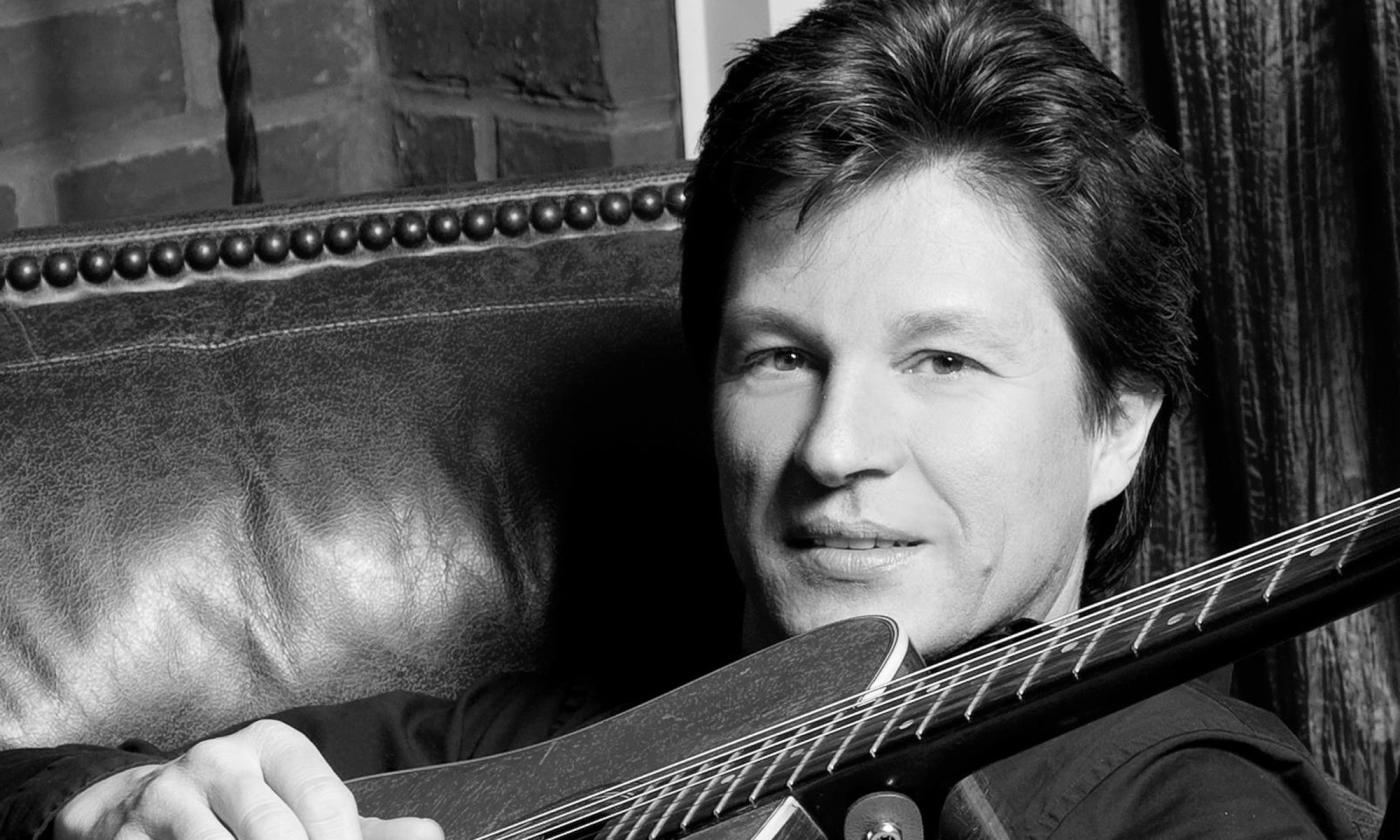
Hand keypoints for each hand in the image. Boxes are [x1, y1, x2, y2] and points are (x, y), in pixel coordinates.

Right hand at [54, 719, 442, 839]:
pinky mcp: (127, 836)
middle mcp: (219, 759)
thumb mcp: (302, 804)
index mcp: (272, 744)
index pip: (325, 801)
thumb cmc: (245, 806)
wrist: (140, 806)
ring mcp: (167, 796)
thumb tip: (429, 837)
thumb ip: (365, 829)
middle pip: (275, 831)